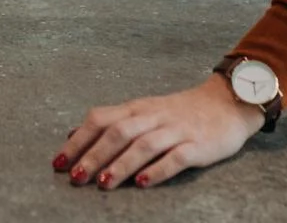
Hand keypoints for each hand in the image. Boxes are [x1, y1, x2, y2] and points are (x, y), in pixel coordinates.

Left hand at [53, 75, 264, 189]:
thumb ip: (111, 122)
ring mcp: (176, 130)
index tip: (58, 162)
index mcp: (136, 109)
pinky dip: (158, 170)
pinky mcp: (198, 145)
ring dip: (121, 164)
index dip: (78, 140)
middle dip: (94, 155)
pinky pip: (176, 157)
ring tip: (103, 183)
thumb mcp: (142, 111)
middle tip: (76, 177)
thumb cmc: (180, 111)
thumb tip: (74, 134)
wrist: (227, 102)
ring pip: (144, 144)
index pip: (100, 119)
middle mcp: (153, 117)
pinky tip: (143, 182)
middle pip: (118, 132)